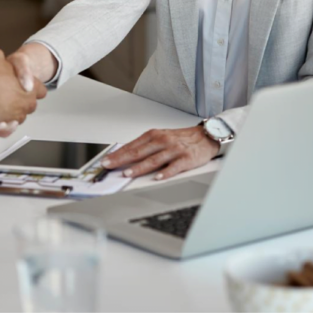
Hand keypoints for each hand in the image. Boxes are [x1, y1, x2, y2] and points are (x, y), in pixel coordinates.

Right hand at [0, 50, 46, 131]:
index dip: (32, 86)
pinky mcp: (1, 128)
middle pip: (27, 105)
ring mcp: (14, 118)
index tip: (25, 84)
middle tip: (4, 92)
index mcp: (31, 88)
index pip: (40, 90)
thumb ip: (1, 59)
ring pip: (14, 118)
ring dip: (6, 113)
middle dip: (18, 100)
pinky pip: (3, 129)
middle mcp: (25, 105)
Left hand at [101, 126, 220, 181]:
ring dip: (139, 167)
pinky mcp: (186, 158)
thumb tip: (125, 156)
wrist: (206, 136)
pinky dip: (166, 173)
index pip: (131, 146)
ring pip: (154, 159)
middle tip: (109, 166)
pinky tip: (158, 177)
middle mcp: (162, 141)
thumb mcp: (161, 137)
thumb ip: (145, 146)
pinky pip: (174, 166)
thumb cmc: (182, 138)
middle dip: (121, 159)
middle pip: (139, 152)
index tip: (105, 161)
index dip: (117, 154)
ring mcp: (174, 150)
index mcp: (154, 135)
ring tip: (128, 173)